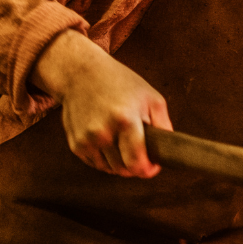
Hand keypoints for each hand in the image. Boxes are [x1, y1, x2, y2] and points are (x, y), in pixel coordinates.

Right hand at [30, 30, 170, 177]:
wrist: (80, 73)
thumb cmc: (119, 82)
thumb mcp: (150, 97)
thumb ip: (164, 125)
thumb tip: (167, 151)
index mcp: (125, 121)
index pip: (137, 164)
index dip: (149, 169)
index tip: (153, 164)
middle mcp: (103, 133)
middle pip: (124, 170)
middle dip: (135, 164)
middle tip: (138, 148)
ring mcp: (86, 140)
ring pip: (110, 169)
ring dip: (119, 162)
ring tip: (121, 140)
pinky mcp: (75, 144)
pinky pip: (95, 164)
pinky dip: (104, 158)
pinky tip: (107, 139)